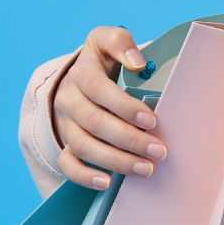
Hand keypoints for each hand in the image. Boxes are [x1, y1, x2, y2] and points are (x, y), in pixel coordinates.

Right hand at [50, 25, 168, 189]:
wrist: (78, 79)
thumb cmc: (104, 62)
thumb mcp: (108, 42)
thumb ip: (121, 43)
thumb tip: (138, 63)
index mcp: (82, 72)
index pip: (98, 89)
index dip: (124, 106)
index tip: (152, 120)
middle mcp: (69, 98)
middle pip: (94, 122)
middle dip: (129, 139)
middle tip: (159, 151)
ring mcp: (65, 123)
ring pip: (83, 145)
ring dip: (116, 160)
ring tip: (146, 169)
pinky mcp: (65, 143)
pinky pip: (67, 164)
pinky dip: (84, 176)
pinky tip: (107, 182)